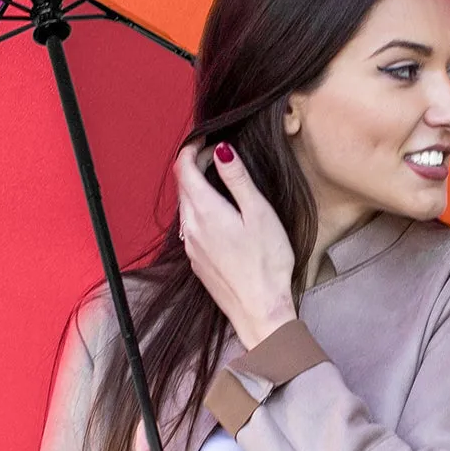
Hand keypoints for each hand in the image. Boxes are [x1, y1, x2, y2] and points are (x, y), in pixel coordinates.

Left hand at [175, 141, 297, 347]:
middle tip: (217, 157)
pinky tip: (219, 215)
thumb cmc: (267, 263)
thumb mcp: (258, 213)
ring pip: (185, 207)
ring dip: (197, 189)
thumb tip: (221, 151)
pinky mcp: (197, 262)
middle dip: (194, 166)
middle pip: (182, 187)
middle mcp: (191, 228)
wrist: (259, 310)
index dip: (191, 149)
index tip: (207, 140)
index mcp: (204, 211)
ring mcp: (191, 247)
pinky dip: (199, 211)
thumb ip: (237, 179)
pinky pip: (191, 228)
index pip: (183, 169)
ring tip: (219, 182)